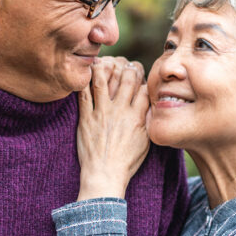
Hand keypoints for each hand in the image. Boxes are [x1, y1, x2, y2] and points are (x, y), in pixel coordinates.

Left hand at [76, 58, 149, 200]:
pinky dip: (84, 81)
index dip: (144, 78)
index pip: (144, 88)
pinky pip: (84, 94)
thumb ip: (148, 121)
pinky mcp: (86, 118)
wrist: (104, 175)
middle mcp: (120, 112)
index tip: (141, 75)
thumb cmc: (126, 161)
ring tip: (104, 61)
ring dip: (104, 67)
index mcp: (137, 117)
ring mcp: (102, 113)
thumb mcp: (146, 142)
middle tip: (126, 64)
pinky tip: (85, 74)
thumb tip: (151, 105)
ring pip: (103, 81)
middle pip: (126, 79)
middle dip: (128, 68)